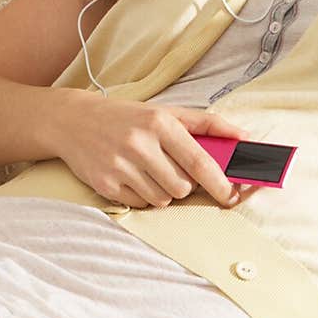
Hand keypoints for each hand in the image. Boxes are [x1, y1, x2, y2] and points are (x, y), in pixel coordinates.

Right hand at [52, 90, 250, 208]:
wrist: (73, 121)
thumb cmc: (129, 117)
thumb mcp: (167, 112)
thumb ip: (208, 124)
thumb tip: (244, 137)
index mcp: (160, 123)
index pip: (199, 161)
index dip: (219, 183)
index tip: (231, 195)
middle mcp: (140, 144)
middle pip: (182, 186)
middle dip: (185, 184)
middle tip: (172, 168)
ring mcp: (120, 166)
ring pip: (163, 199)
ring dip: (163, 191)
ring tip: (148, 170)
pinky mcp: (105, 185)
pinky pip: (140, 205)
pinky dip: (143, 196)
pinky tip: (131, 176)